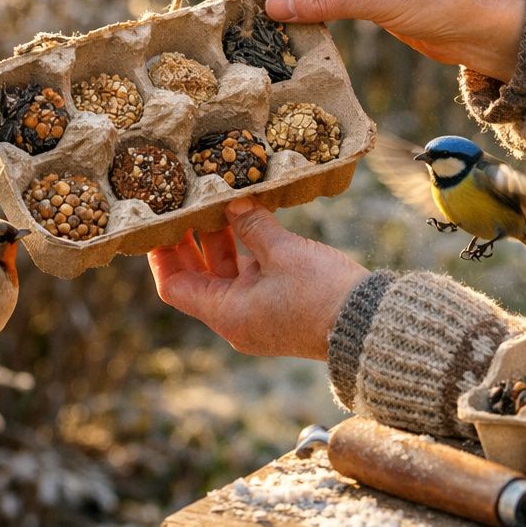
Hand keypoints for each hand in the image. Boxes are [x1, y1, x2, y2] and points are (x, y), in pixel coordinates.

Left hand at [148, 198, 368, 359]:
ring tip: (219, 207)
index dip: (162, 255)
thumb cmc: (322, 293)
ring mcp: (257, 317)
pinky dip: (246, 253)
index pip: (175, 285)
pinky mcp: (278, 310)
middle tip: (186, 208)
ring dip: (221, 244)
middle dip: (191, 243)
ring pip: (226, 277)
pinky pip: (250, 280)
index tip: (157, 226)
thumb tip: (232, 202)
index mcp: (226, 313)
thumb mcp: (283, 251)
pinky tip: (252, 223)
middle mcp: (236, 320)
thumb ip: (253, 225)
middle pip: (198, 280)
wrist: (368, 324)